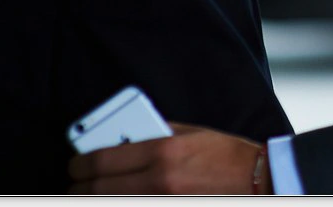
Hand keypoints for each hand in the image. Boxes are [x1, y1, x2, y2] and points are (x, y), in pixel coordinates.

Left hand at [68, 122, 269, 193]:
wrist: (257, 180)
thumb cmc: (226, 154)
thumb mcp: (191, 133)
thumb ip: (156, 133)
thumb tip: (123, 139)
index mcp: (162, 150)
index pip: (101, 159)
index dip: (79, 163)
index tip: (75, 163)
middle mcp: (157, 180)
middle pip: (98, 188)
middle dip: (80, 185)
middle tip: (75, 182)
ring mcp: (162, 201)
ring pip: (110, 203)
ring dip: (95, 197)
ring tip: (90, 193)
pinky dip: (119, 203)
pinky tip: (116, 197)